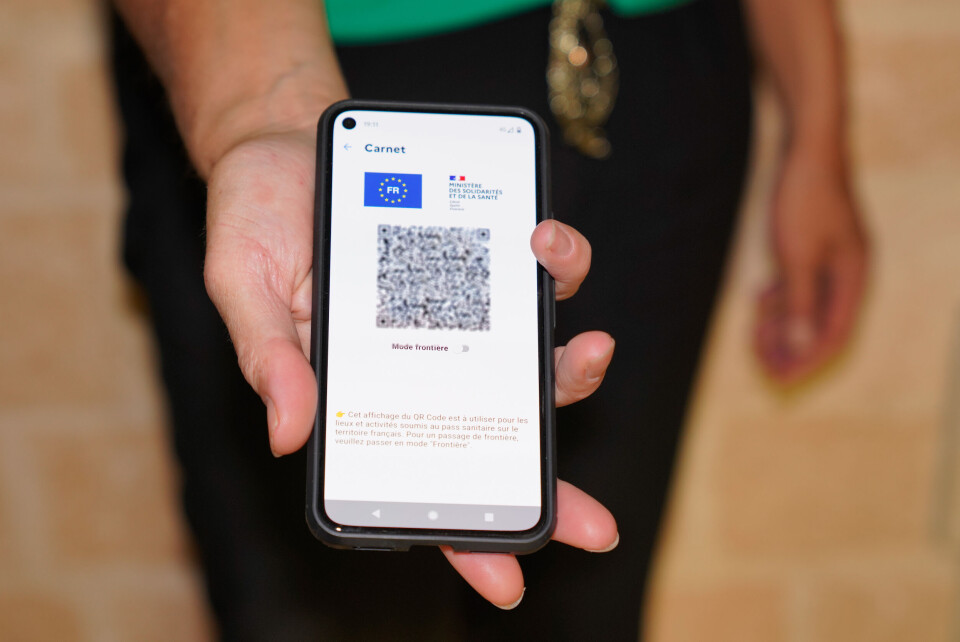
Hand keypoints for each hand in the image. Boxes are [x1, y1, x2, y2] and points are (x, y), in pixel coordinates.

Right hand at [203, 130, 617, 607]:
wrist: (286, 140)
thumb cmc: (256, 221)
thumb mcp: (242, 287)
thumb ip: (267, 359)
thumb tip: (290, 436)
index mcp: (358, 391)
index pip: (413, 477)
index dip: (459, 535)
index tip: (505, 579)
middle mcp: (419, 362)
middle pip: (492, 439)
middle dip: (547, 485)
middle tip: (595, 529)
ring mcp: (457, 314)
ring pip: (531, 365)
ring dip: (572, 370)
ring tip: (591, 350)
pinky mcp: (481, 260)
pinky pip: (536, 276)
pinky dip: (555, 264)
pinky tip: (543, 242)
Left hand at [755, 144, 868, 383]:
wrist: (809, 146)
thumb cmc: (806, 197)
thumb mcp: (797, 256)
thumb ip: (798, 303)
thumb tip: (798, 347)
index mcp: (854, 279)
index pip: (834, 337)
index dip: (806, 361)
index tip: (777, 378)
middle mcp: (849, 274)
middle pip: (821, 326)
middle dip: (790, 346)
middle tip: (758, 358)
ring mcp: (834, 260)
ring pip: (808, 307)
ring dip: (782, 323)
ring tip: (754, 330)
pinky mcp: (817, 247)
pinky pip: (800, 286)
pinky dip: (780, 298)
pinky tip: (759, 301)